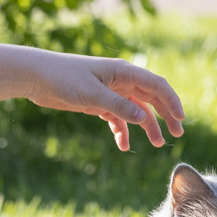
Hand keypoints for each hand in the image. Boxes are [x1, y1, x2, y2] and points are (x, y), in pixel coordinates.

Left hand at [17, 50, 186, 150]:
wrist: (36, 76)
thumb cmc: (64, 78)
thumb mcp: (93, 94)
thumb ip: (120, 107)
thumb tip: (144, 119)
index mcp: (123, 72)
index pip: (156, 85)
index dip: (171, 101)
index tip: (180, 119)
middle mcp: (120, 80)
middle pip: (150, 97)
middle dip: (165, 115)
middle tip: (176, 133)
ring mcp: (110, 92)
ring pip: (136, 110)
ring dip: (147, 126)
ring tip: (156, 144)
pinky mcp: (98, 103)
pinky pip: (117, 117)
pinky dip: (122, 130)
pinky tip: (123, 145)